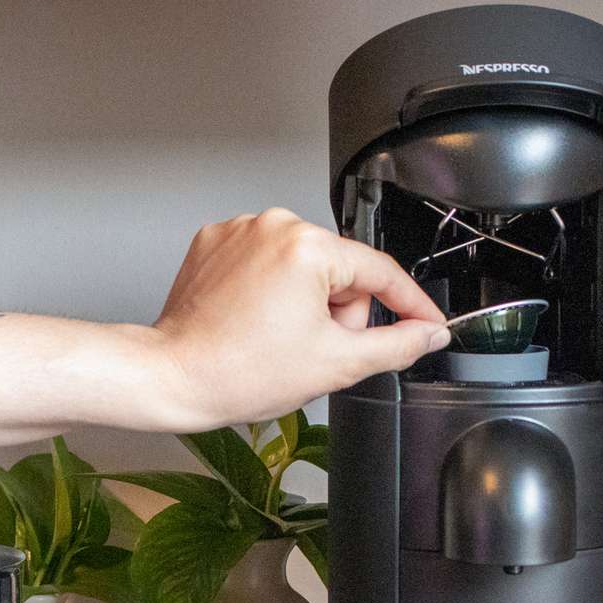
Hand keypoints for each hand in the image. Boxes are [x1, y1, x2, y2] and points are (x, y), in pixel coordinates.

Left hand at [143, 208, 447, 430]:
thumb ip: (396, 345)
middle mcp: (274, 226)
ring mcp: (241, 230)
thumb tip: (427, 334)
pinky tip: (254, 321)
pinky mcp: (216, 242)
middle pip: (341, 272)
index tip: (429, 324)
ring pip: (305, 268)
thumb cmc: (239, 372)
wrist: (173, 377)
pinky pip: (267, 264)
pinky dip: (270, 292)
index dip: (412, 305)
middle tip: (312, 350)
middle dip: (338, 314)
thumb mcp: (336, 364)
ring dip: (305, 304)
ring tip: (276, 339)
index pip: (381, 272)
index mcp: (308, 248)